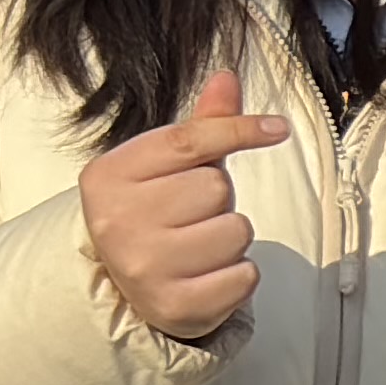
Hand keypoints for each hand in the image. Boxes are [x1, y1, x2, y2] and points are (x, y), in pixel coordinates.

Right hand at [83, 69, 290, 342]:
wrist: (125, 286)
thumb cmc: (151, 213)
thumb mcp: (164, 165)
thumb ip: (200, 127)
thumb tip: (227, 79)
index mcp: (108, 175)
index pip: (188, 141)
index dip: (238, 130)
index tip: (277, 128)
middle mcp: (118, 221)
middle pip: (216, 187)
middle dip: (218, 199)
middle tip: (191, 215)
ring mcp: (144, 267)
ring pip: (236, 231)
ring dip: (231, 239)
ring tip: (198, 247)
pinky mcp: (176, 306)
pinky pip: (245, 276)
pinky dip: (238, 275)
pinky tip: (207, 275)